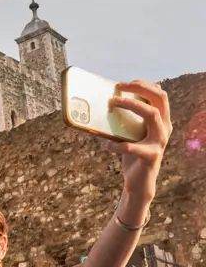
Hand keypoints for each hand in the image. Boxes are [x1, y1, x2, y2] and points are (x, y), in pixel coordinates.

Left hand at [103, 80, 172, 202]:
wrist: (139, 182)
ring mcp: (160, 142)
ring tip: (112, 104)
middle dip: (140, 89)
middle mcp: (165, 128)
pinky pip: (131, 146)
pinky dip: (115, 144)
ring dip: (131, 106)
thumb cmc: (132, 154)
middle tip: (119, 87)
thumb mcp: (129, 133)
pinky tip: (105, 145)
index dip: (143, 85)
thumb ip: (124, 120)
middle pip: (160, 99)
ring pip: (152, 115)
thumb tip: (102, 104)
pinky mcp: (151, 156)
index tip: (123, 83)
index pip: (159, 95)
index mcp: (161, 121)